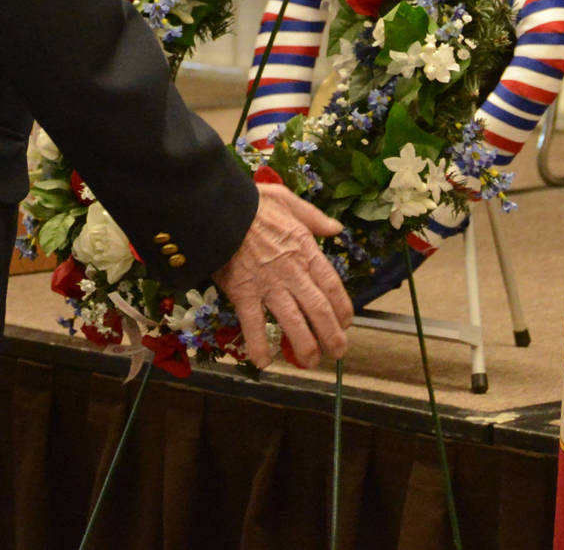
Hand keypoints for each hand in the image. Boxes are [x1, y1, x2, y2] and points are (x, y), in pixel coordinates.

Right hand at [213, 181, 352, 370]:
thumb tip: (335, 228)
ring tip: (310, 362)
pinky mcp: (243, 293)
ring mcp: (268, 285)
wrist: (217, 207)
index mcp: (304, 249)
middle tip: (337, 352)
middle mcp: (292, 272)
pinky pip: (254, 325)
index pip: (332, 285)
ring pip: (294, 323)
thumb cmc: (251, 202)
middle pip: (319, 310)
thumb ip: (313, 216)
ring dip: (305, 347)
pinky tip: (264, 362)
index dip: (342, 308)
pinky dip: (259, 346)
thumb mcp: (286, 200)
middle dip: (332, 336)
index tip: (346, 322)